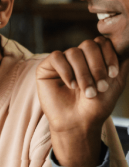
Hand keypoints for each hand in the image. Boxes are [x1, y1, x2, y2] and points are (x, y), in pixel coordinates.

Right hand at [36, 37, 128, 166]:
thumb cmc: (97, 106)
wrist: (80, 124)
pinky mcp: (46, 67)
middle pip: (88, 45)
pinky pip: (57, 57)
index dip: (109, 55)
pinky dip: (66, 71)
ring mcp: (62, 61)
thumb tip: (126, 43)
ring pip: (74, 52)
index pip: (101, 42)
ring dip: (83, 73)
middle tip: (100, 86)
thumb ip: (123, 61)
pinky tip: (71, 85)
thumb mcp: (117, 82)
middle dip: (97, 66)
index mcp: (94, 57)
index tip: (113, 74)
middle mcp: (78, 56)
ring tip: (86, 91)